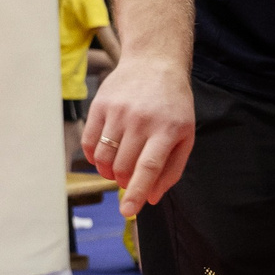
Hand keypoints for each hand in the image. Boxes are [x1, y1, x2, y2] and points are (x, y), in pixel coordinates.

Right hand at [81, 55, 194, 218]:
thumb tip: (151, 198)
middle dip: (124, 181)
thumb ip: (171, 170)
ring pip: (103, 157)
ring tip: (118, 167)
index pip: (148, 167)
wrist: (154, 62)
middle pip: (123, 166)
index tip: (128, 211)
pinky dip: (93, 157)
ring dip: (107, 171)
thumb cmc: (173, 106)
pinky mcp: (100, 105)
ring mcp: (118, 111)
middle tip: (129, 178)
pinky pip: (89, 142)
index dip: (137, 192)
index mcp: (167, 129)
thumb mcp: (185, 136)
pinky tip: (104, 155)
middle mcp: (141, 120)